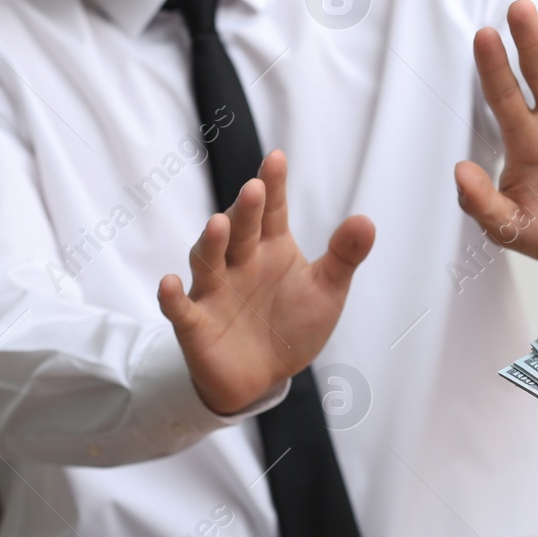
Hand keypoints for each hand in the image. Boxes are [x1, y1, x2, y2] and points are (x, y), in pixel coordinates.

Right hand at [157, 151, 374, 414]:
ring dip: (211, 243)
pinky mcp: (196, 324)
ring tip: (220, 223)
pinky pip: (180, 309)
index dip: (273, 186)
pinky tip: (170, 283)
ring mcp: (215, 291)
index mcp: (271, 248)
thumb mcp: (326, 291)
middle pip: (240, 231)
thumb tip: (367, 221)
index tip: (276, 158)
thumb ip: (344, 256)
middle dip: (246, 210)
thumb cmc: (292, 325)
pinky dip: (172, 297)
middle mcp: (239, 262)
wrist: (263, 378)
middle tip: (254, 188)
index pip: (272, 211)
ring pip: (208, 261)